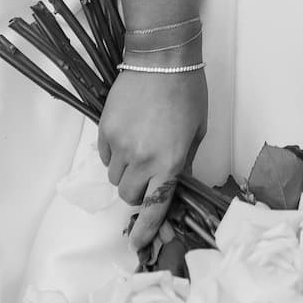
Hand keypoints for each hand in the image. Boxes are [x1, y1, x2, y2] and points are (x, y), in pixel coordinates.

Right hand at [97, 67, 207, 251]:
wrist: (162, 57)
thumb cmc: (188, 90)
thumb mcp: (197, 129)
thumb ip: (184, 160)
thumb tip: (174, 180)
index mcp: (170, 161)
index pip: (155, 205)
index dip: (146, 229)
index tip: (137, 244)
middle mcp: (143, 158)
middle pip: (129, 195)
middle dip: (138, 191)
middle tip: (148, 174)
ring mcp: (120, 144)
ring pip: (114, 178)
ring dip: (126, 172)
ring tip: (139, 148)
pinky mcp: (105, 129)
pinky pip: (105, 156)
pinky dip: (114, 154)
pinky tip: (127, 135)